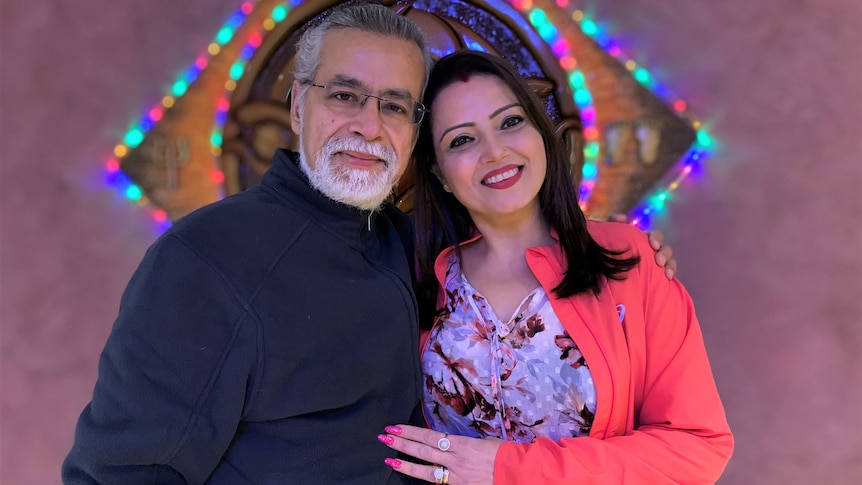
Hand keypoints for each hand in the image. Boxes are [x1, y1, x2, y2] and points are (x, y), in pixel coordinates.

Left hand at [379, 424, 501, 483]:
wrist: (518, 474)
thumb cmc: (504, 455)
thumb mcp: (482, 443)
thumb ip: (461, 445)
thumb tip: (447, 446)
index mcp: (462, 445)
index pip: (429, 436)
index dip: (410, 432)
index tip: (394, 427)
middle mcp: (456, 460)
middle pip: (422, 451)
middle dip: (401, 444)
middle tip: (384, 437)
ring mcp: (457, 478)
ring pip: (425, 471)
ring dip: (405, 464)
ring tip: (388, 459)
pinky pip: (439, 484)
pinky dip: (426, 480)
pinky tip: (413, 475)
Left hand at [608, 214, 675, 279]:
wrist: (608, 267)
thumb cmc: (611, 248)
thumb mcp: (609, 234)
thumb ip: (614, 223)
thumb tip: (622, 217)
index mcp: (644, 240)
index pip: (655, 236)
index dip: (656, 238)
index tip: (653, 244)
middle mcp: (652, 250)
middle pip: (664, 249)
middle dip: (664, 253)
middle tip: (659, 261)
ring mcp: (656, 263)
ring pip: (669, 261)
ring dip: (670, 265)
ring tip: (666, 273)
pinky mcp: (657, 275)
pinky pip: (668, 273)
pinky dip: (670, 273)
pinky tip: (668, 278)